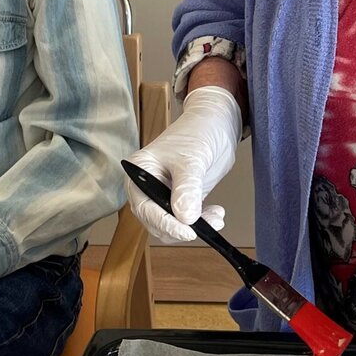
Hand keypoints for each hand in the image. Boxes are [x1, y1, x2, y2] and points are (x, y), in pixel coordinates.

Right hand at [124, 86, 241, 244]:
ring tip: (216, 217)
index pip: (146, 207)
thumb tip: (184, 218)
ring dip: (194, 226)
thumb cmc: (198, 131)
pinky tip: (216, 214)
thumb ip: (187, 189)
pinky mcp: (180, 197)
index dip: (166, 223)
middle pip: (156, 220)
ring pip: (172, 223)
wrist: (217, 123)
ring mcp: (163, 192)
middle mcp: (147, 185)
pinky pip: (186, 219)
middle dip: (181, 227)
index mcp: (139, 171)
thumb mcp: (192, 159)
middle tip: (206, 225)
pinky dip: (201, 221)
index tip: (187, 232)